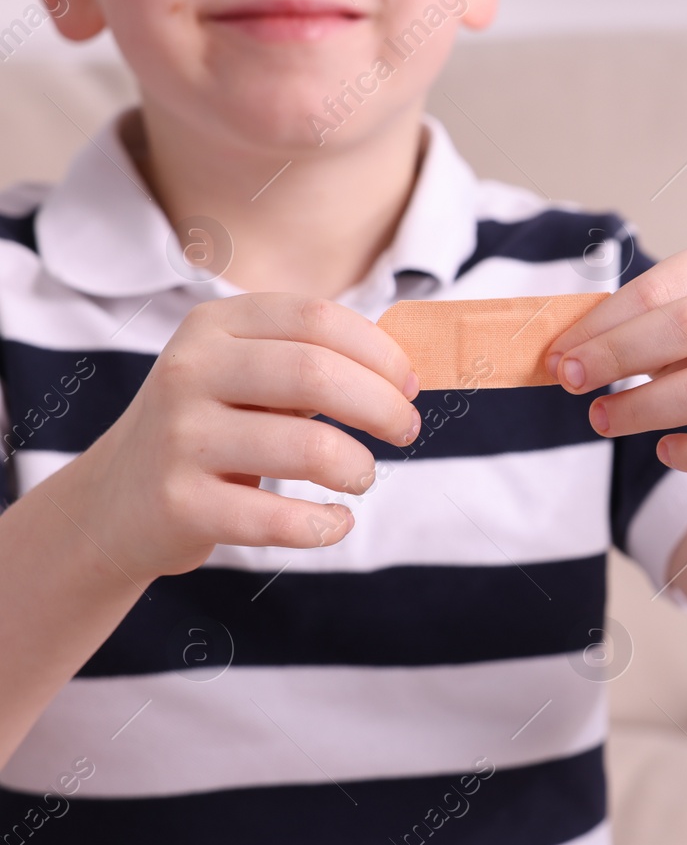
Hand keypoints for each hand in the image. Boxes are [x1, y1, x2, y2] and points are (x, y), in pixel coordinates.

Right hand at [70, 294, 420, 579]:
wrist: (118, 500)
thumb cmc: (216, 427)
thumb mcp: (250, 375)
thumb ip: (318, 361)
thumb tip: (411, 373)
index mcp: (215, 326)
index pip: (318, 318)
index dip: (381, 353)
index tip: (410, 387)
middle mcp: (189, 371)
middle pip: (317, 373)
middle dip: (383, 407)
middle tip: (406, 431)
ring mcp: (180, 437)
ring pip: (309, 448)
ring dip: (358, 468)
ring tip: (360, 477)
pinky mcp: (179, 504)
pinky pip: (279, 519)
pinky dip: (326, 526)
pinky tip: (335, 523)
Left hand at [545, 244, 686, 474]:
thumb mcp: (682, 327)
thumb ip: (629, 331)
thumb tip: (559, 356)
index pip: (660, 288)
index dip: (603, 323)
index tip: (557, 355)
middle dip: (617, 357)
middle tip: (570, 383)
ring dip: (644, 408)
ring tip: (603, 419)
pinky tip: (665, 451)